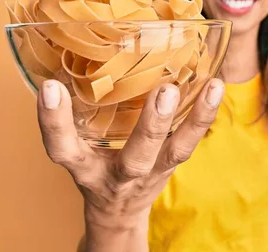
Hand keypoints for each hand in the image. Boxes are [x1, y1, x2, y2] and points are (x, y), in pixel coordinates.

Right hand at [36, 78, 224, 246]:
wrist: (118, 209)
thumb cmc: (94, 166)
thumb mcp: (76, 147)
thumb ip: (73, 115)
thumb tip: (73, 58)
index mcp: (84, 166)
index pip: (63, 148)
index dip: (54, 121)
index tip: (51, 87)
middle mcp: (119, 174)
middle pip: (136, 158)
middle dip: (151, 127)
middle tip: (165, 92)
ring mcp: (151, 171)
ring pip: (177, 150)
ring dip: (195, 120)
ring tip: (212, 87)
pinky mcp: (171, 163)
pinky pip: (191, 141)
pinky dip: (205, 115)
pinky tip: (216, 87)